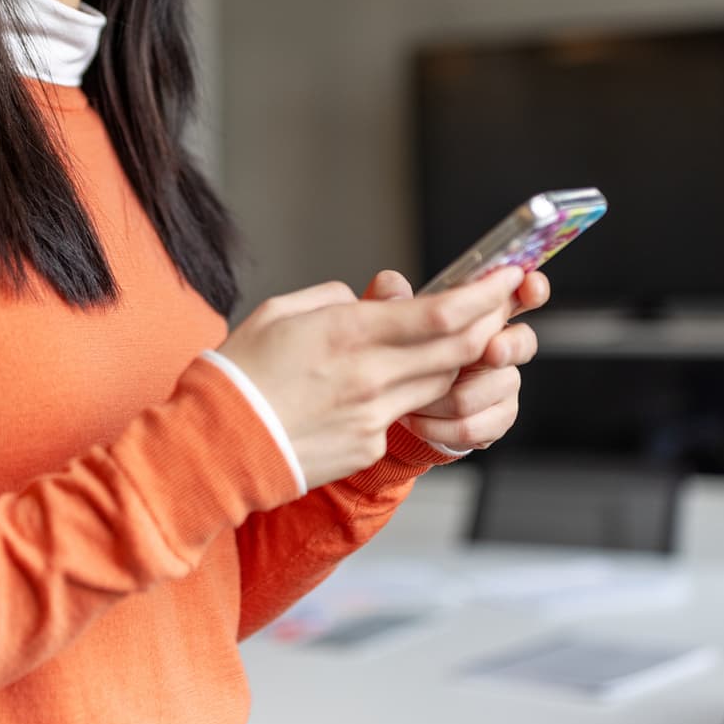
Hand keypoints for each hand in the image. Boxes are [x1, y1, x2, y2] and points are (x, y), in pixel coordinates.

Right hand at [217, 266, 525, 489]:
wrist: (217, 446)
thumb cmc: (240, 374)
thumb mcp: (279, 313)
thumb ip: (332, 300)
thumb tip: (366, 304)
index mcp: (347, 333)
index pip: (440, 314)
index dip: (484, 295)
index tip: (506, 276)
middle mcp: (370, 376)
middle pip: (457, 350)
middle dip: (488, 323)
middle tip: (502, 303)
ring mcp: (373, 416)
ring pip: (439, 383)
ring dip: (456, 359)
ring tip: (460, 338)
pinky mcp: (369, 447)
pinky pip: (404, 413)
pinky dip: (408, 393)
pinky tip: (389, 383)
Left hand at [362, 268, 547, 452]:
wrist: (404, 406)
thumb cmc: (406, 352)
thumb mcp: (392, 320)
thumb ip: (392, 298)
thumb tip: (392, 285)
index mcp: (485, 314)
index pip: (522, 294)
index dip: (533, 288)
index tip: (527, 286)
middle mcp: (502, 346)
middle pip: (523, 342)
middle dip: (507, 346)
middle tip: (490, 351)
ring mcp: (503, 384)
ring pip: (491, 388)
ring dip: (448, 396)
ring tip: (412, 398)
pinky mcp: (496, 420)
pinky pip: (474, 425)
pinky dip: (440, 426)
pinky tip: (417, 421)